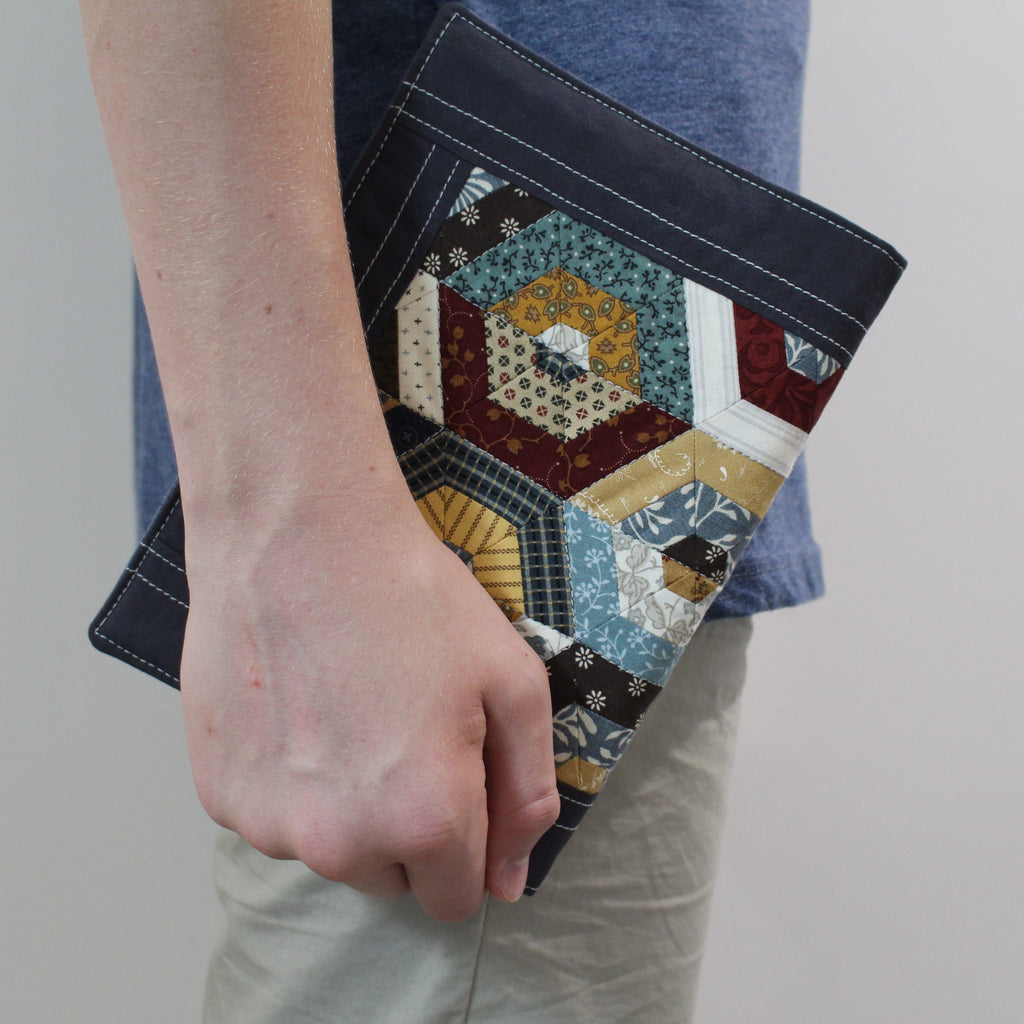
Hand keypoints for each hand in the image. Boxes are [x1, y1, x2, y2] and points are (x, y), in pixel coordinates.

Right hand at [179, 485, 559, 921]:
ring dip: (344, 806)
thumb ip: (527, 792)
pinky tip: (298, 708)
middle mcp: (341, 842)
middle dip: (408, 827)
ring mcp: (268, 822)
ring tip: (346, 710)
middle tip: (402, 731)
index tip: (456, 780)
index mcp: (426, 820)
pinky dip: (290, 781)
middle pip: (391, 879)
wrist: (300, 535)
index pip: (457, 899)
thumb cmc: (413, 598)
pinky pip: (274, 815)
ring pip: (328, 849)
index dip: (468, 842)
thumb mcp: (513, 682)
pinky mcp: (218, 792)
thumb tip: (508, 881)